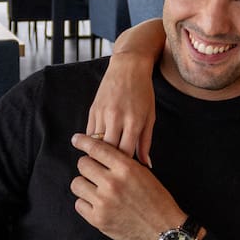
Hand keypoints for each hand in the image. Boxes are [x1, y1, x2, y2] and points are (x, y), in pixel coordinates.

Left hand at [70, 133, 186, 239]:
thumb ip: (121, 164)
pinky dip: (86, 203)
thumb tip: (99, 154)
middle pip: (83, 164)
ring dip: (84, 184)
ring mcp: (103, 202)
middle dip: (88, 166)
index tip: (76, 139)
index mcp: (126, 168)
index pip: (96, 148)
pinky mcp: (98, 219)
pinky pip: (79, 204)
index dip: (83, 142)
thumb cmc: (156, 200)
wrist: (164, 229)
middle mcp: (112, 183)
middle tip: (95, 172)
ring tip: (95, 189)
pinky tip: (97, 204)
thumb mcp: (143, 174)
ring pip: (77, 183)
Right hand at [86, 47, 159, 163]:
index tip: (125, 171)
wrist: (128, 68)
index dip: (124, 164)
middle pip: (109, 150)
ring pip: (96, 143)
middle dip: (110, 162)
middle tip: (111, 171)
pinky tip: (96, 148)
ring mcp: (103, 113)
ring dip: (99, 153)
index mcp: (134, 122)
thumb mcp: (149, 117)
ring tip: (102, 162)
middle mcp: (117, 118)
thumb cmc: (143, 93)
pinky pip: (90, 133)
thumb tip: (146, 165)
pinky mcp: (93, 110)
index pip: (126, 153)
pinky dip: (93, 142)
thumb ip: (146, 142)